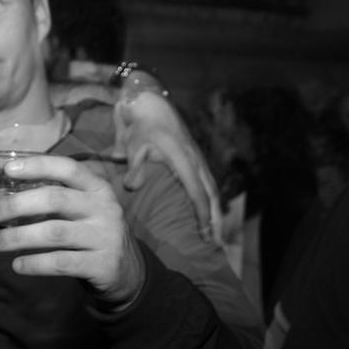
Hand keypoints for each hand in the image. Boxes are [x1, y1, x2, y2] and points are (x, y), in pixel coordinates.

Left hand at [0, 154, 144, 308]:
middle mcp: (104, 208)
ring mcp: (105, 237)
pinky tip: (17, 265)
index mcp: (97, 187)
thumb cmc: (91, 231)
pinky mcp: (102, 265)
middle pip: (55, 199)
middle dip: (16, 205)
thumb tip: (2, 188)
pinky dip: (35, 264)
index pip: (68, 167)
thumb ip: (54, 196)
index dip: (37, 165)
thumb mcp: (83, 208)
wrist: (128, 270)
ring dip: (18, 237)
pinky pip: (61, 262)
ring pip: (54, 233)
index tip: (7, 169)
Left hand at [112, 84, 221, 243]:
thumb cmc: (139, 125)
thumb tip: (132, 187)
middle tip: (216, 245)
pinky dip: (209, 202)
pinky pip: (206, 184)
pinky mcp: (194, 158)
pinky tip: (208, 215)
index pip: (197, 193)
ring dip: (215, 214)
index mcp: (183, 160)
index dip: (202, 215)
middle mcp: (195, 161)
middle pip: (211, 196)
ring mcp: (197, 159)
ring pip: (212, 191)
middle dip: (215, 222)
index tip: (205, 235)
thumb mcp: (132, 144)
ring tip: (216, 236)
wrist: (149, 102)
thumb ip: (133, 166)